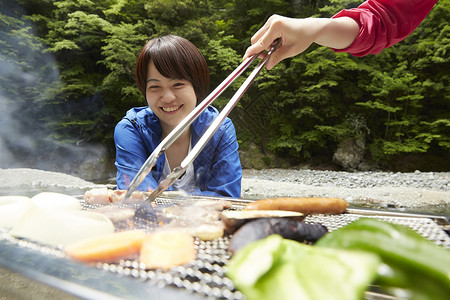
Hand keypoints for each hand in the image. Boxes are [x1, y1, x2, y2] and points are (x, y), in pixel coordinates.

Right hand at [244, 15, 358, 69]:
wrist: (310, 28)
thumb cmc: (303, 38)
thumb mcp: (290, 51)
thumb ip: (277, 58)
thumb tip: (267, 66)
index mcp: (277, 26)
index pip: (261, 43)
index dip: (253, 52)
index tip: (245, 59)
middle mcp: (272, 21)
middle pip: (256, 39)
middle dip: (260, 50)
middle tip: (268, 58)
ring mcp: (271, 20)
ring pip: (258, 38)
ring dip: (264, 46)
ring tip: (277, 48)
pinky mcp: (271, 22)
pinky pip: (263, 35)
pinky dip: (267, 42)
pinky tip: (277, 43)